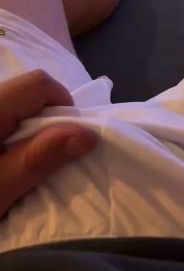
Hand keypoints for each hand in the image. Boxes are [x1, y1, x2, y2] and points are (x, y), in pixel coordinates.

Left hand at [0, 70, 96, 219]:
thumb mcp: (1, 186)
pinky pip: (3, 115)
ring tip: (20, 164)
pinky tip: (5, 161)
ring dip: (27, 129)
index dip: (63, 108)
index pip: (41, 84)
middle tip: (43, 160)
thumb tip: (89, 135)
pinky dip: (10, 133)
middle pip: (28, 91)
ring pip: (14, 104)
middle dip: (46, 120)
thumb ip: (40, 157)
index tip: (66, 145)